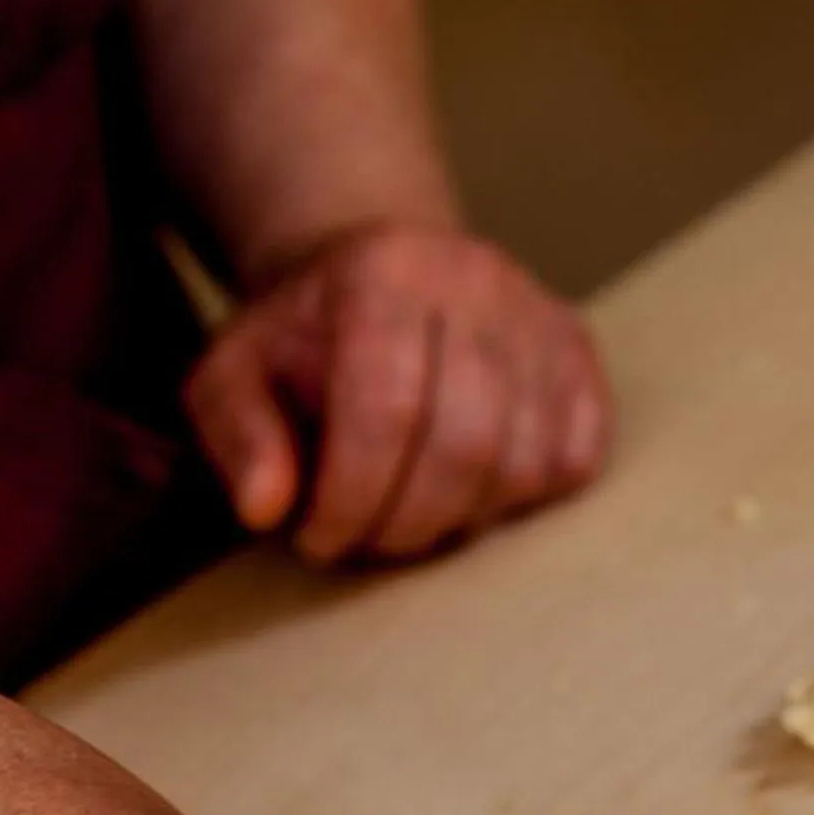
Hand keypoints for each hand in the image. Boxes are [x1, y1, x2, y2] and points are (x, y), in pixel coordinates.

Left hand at [184, 224, 612, 565]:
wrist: (377, 275)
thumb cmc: (301, 344)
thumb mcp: (233, 376)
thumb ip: (237, 437)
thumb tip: (266, 508)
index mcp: (382, 273)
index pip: (387, 410)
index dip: (355, 500)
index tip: (320, 539)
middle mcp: (475, 279)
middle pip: (466, 445)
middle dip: (409, 524)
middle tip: (368, 541)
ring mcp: (538, 314)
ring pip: (524, 463)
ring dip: (463, 520)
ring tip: (412, 513)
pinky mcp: (579, 352)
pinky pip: (575, 460)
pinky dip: (523, 499)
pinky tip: (468, 490)